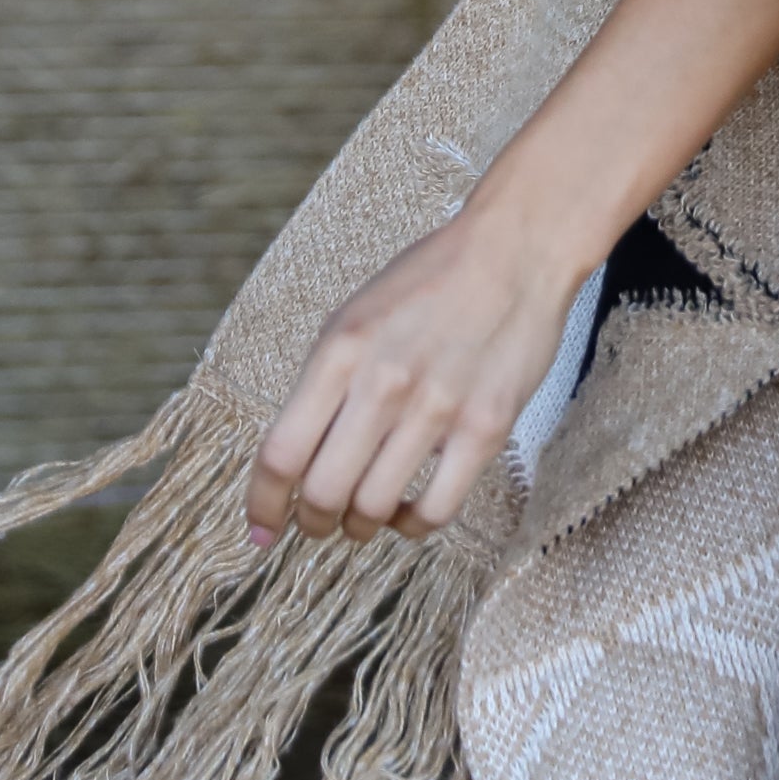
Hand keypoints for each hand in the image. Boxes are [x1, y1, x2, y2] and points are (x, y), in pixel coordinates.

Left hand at [246, 199, 580, 547]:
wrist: (517, 249)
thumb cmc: (432, 281)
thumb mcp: (356, 317)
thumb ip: (325, 383)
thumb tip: (299, 457)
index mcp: (340, 351)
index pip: (281, 454)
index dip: (263, 505)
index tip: (261, 530)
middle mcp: (382, 382)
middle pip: (322, 492)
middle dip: (312, 522)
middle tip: (318, 523)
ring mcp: (437, 408)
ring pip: (374, 508)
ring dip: (360, 527)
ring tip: (364, 517)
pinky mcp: (486, 427)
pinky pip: (436, 508)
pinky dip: (413, 526)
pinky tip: (409, 512)